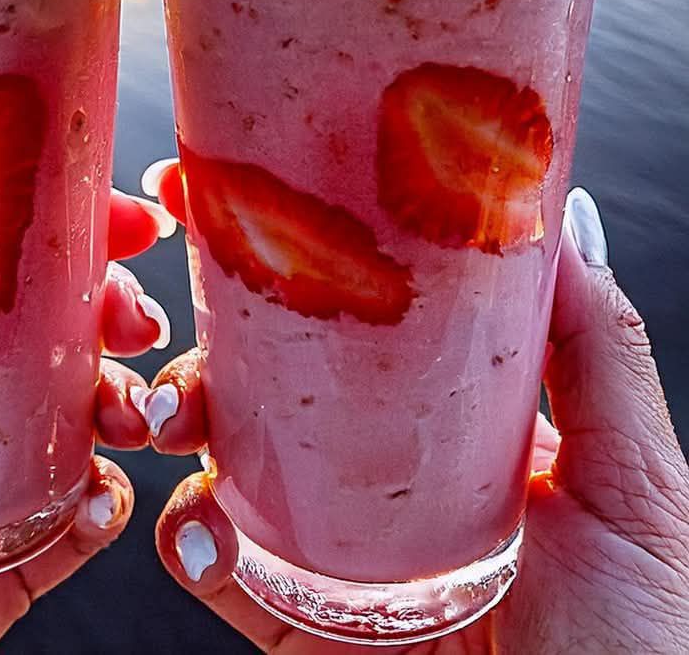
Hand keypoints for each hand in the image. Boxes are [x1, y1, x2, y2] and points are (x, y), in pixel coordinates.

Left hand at [0, 176, 174, 653]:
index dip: (49, 239)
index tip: (106, 210)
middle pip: (50, 342)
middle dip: (110, 310)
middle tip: (127, 308)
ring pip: (80, 426)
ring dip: (124, 399)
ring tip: (124, 403)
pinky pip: (69, 536)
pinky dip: (101, 509)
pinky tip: (97, 496)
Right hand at [141, 172, 688, 653]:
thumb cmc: (648, 637)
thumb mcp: (636, 480)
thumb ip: (599, 354)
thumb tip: (561, 219)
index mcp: (455, 427)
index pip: (358, 329)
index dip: (288, 266)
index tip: (220, 200)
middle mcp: (384, 480)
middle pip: (270, 391)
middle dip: (205, 346)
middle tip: (170, 317)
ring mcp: (342, 556)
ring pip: (229, 468)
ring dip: (180, 428)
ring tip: (172, 420)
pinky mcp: (312, 632)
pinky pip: (233, 579)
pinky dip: (194, 545)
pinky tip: (202, 530)